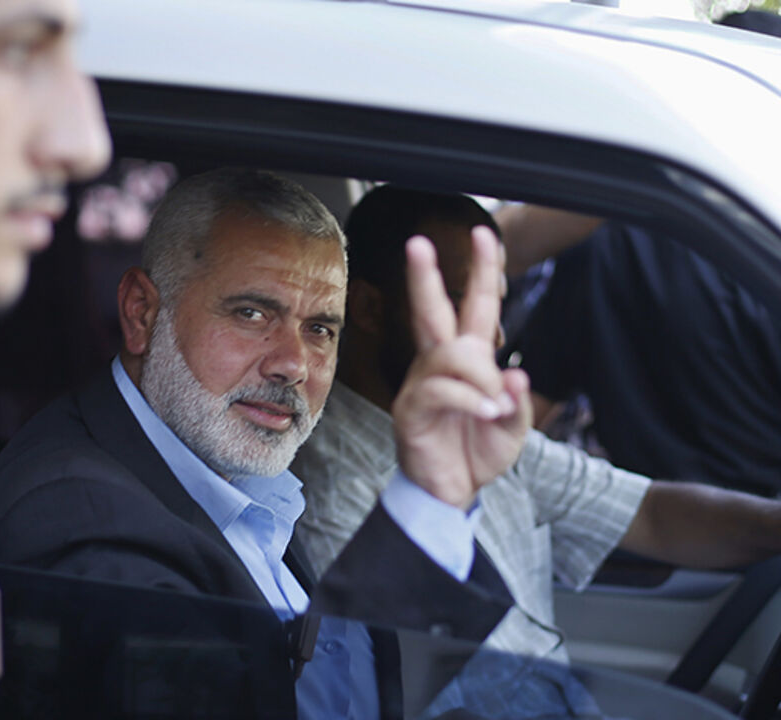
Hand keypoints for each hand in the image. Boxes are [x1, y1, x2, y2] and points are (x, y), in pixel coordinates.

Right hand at [392, 227, 531, 508]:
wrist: (451, 494)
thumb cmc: (476, 454)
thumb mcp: (512, 428)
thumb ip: (517, 401)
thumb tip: (515, 373)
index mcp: (466, 362)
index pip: (473, 307)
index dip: (481, 271)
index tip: (483, 234)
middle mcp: (439, 366)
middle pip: (432, 312)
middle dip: (426, 277)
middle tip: (417, 243)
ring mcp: (421, 386)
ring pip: (450, 354)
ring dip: (480, 377)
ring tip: (494, 407)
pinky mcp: (411, 411)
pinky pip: (442, 391)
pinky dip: (470, 400)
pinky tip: (485, 413)